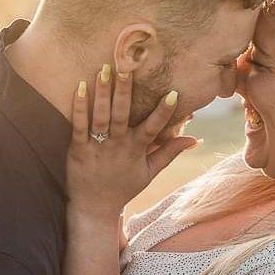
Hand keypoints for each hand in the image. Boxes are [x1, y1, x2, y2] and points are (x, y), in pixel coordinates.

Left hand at [67, 65, 199, 220]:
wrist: (94, 208)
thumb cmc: (123, 187)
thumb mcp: (150, 172)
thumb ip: (170, 153)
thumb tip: (196, 140)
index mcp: (136, 150)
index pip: (153, 128)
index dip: (164, 112)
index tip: (173, 94)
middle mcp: (118, 147)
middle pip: (123, 115)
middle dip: (125, 91)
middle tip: (128, 67)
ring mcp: (97, 148)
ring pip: (100, 117)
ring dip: (103, 93)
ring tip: (105, 69)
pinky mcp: (78, 149)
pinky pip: (78, 126)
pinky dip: (79, 107)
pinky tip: (78, 87)